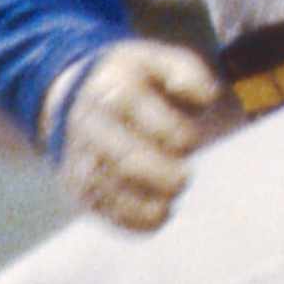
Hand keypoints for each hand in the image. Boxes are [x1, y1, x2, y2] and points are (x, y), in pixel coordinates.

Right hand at [53, 39, 223, 232]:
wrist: (74, 96)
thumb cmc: (132, 81)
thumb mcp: (156, 61)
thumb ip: (187, 73)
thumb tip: (209, 96)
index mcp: (115, 89)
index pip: (145, 114)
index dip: (175, 133)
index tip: (190, 139)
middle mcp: (92, 125)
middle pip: (125, 158)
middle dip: (161, 174)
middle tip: (183, 178)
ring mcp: (81, 158)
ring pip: (111, 190)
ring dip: (147, 203)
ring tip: (170, 200)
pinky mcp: (79, 186)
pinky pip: (103, 212)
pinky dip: (133, 221)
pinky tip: (158, 214)